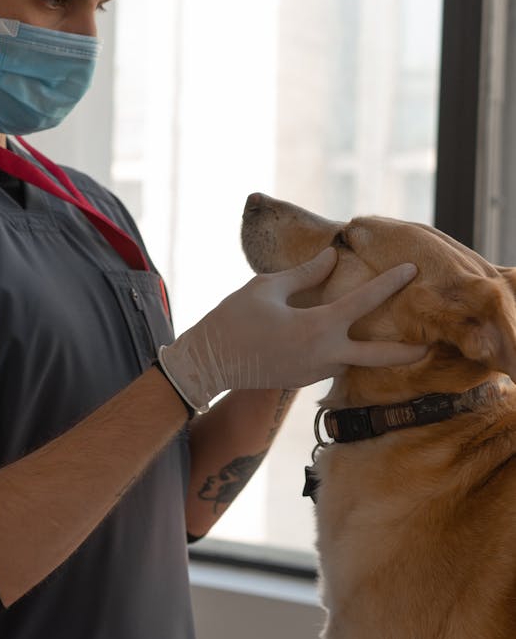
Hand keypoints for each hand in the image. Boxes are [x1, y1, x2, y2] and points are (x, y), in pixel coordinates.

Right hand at [159, 247, 425, 411]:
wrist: (209, 364)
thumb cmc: (233, 320)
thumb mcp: (267, 287)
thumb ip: (305, 274)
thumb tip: (332, 259)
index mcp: (317, 328)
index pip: (364, 302)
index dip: (390, 283)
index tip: (411, 269)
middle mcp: (324, 355)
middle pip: (378, 356)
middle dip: (405, 352)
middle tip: (429, 345)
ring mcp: (315, 371)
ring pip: (353, 359)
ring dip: (371, 350)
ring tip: (389, 334)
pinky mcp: (304, 379)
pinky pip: (333, 362)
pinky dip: (343, 350)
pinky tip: (344, 339)